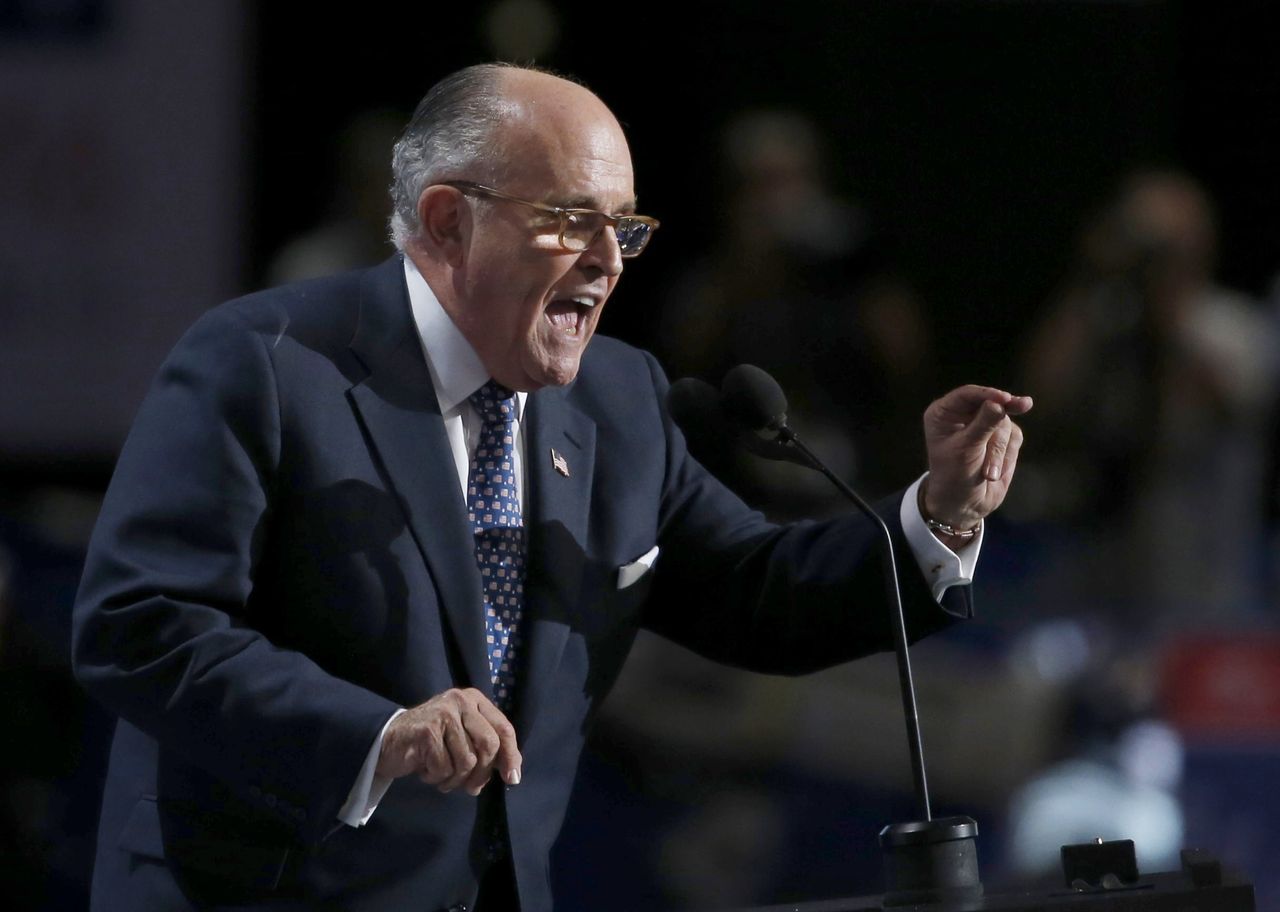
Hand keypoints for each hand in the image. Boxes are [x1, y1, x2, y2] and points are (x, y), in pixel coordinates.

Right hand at [376, 688, 521, 795]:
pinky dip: (436, 778)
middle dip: (482, 773)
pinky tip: (426, 771)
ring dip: (455, 779)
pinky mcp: (426, 731)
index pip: (504, 729)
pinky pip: (444, 768)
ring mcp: (443, 714)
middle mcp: (461, 701)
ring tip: (443, 777)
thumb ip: (486, 749)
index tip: (512, 779)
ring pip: (467, 761)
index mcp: (474, 700)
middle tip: (471, 788)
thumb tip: (512, 774)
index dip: (511, 756)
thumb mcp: (463, 738)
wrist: (390, 740)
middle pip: (488, 745)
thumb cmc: (432, 742)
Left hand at [921, 385, 1031, 528]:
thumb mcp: (966, 450)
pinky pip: (1015, 438)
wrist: (964, 505)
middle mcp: (963, 415)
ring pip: (1006, 425)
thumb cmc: (954, 476)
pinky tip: (995, 472)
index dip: (988, 394)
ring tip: (988, 474)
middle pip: (992, 407)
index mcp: (944, 413)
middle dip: (996, 431)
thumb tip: (1000, 403)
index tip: (1006, 399)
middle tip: (1022, 411)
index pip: (968, 394)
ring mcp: (984, 426)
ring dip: (999, 452)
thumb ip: (983, 425)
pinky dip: (1007, 456)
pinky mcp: (1001, 439)